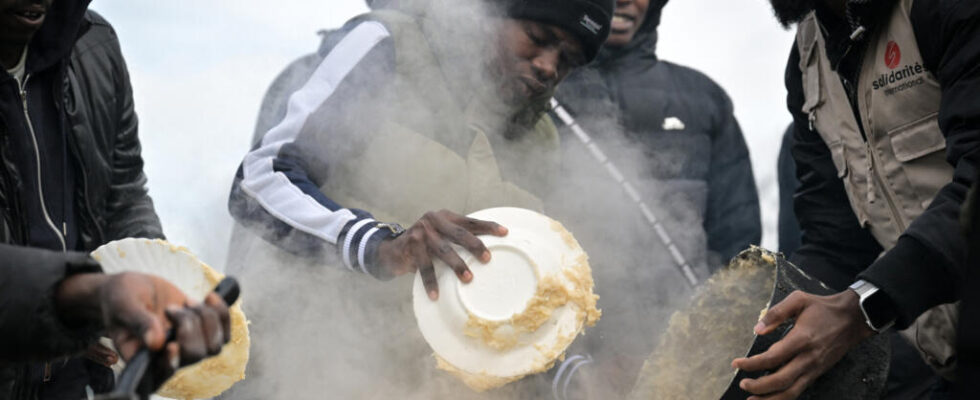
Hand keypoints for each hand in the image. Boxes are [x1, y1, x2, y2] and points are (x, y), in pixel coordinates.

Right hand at [57, 272, 230, 385]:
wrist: (135, 288)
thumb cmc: (121, 299)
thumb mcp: (124, 305)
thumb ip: (139, 322)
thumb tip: (155, 344)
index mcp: (141, 359)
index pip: (161, 375)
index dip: (171, 363)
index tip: (172, 344)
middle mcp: (166, 359)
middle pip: (194, 355)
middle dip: (188, 325)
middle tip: (169, 308)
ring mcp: (187, 348)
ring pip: (214, 345)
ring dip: (206, 318)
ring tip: (187, 302)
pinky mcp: (202, 335)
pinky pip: (225, 334)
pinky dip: (222, 314)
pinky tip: (210, 297)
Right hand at [376, 209, 507, 299]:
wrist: (391, 250)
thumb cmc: (424, 246)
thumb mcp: (440, 237)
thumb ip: (456, 239)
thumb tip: (487, 254)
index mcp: (444, 217)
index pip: (469, 221)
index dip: (487, 226)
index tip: (505, 232)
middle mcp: (433, 221)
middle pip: (458, 233)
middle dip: (475, 246)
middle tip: (488, 258)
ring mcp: (420, 233)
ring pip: (443, 250)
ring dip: (457, 264)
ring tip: (468, 278)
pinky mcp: (410, 246)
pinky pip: (424, 266)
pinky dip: (430, 282)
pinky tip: (436, 295)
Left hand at [730, 290, 874, 399]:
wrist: (853, 318)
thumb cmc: (823, 308)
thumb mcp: (799, 300)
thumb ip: (776, 313)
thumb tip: (757, 329)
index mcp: (802, 338)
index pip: (773, 357)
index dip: (752, 364)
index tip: (736, 364)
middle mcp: (809, 357)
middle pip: (781, 380)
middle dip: (759, 386)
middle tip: (742, 384)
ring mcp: (815, 368)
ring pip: (792, 391)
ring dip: (771, 398)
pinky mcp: (818, 372)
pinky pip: (800, 389)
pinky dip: (785, 396)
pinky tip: (772, 397)